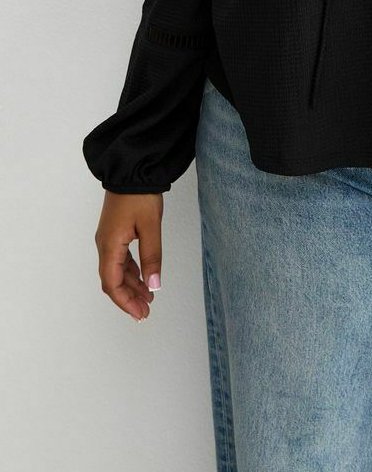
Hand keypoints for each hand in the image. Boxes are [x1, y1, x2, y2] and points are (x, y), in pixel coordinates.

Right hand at [94, 191, 163, 321]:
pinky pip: (120, 259)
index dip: (125, 302)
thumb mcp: (150, 227)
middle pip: (112, 280)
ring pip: (117, 270)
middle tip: (146, 311)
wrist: (132, 170)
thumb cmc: (140, 196)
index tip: (140, 313)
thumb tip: (154, 285)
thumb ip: (152, 257)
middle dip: (128, 298)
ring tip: (148, 297)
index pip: (112, 284)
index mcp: (109, 246)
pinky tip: (142, 277)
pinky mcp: (115, 232)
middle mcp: (104, 245)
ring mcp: (108, 239)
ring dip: (130, 285)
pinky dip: (131, 272)